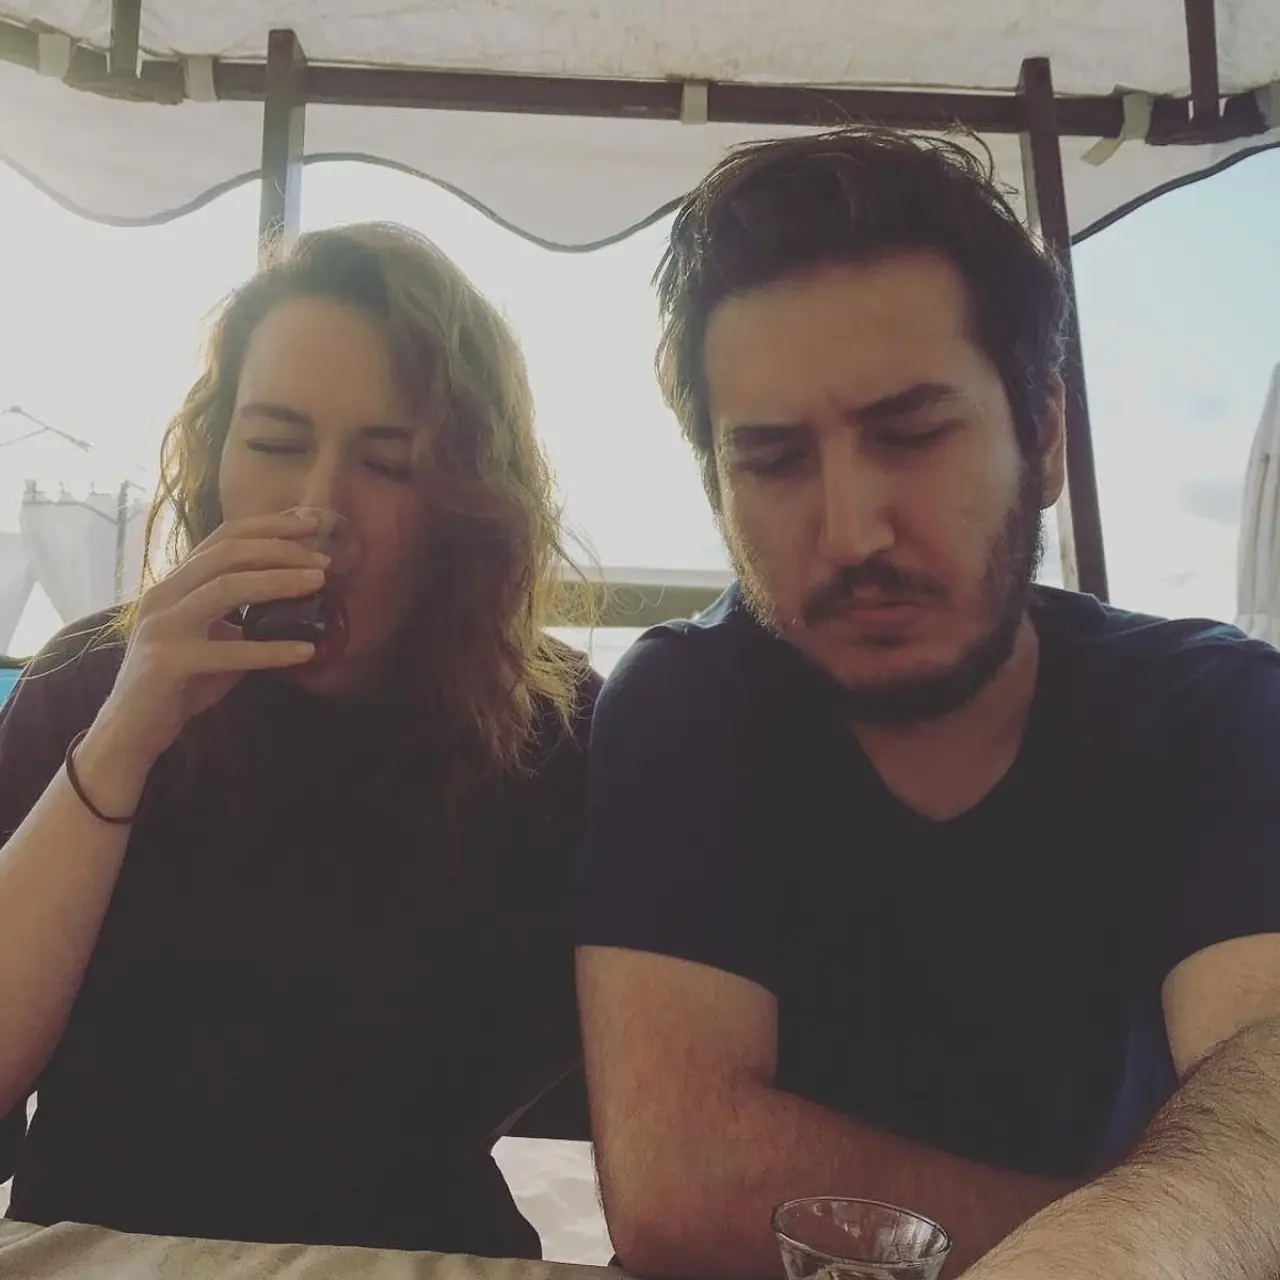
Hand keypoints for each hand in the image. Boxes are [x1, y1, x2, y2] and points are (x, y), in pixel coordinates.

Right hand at [89, 512, 330, 773]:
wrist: (133, 729)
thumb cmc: (180, 682)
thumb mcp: (214, 638)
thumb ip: (244, 616)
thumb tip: (298, 601)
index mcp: (174, 583)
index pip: (223, 538)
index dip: (269, 525)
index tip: (312, 522)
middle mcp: (163, 595)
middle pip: (227, 553)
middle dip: (280, 549)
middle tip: (323, 560)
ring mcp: (163, 627)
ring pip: (225, 588)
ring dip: (278, 581)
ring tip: (318, 583)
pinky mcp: (169, 662)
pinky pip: (230, 651)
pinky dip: (272, 650)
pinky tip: (306, 651)